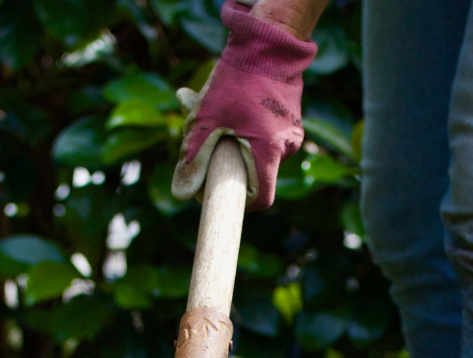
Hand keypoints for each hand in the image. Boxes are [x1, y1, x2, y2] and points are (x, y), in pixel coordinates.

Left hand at [172, 1, 316, 210]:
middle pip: (252, 172)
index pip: (261, 199)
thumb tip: (182, 195)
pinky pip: (263, 133)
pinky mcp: (289, 119)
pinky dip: (241, 125)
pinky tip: (225, 102)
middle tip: (197, 136)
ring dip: (228, 137)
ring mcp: (291, 132)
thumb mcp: (206, 120)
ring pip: (255, 150)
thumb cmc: (238, 80)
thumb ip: (193, 158)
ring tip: (205, 108)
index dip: (238, 201)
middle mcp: (287, 147)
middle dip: (223, 160)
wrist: (270, 40)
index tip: (216, 189)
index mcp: (269, 153)